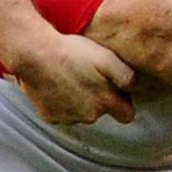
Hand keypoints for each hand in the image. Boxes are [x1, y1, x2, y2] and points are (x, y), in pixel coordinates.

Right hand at [8, 33, 137, 124]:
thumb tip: (136, 88)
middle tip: (88, 76)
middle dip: (98, 99)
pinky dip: (61, 102)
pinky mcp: (50, 116)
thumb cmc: (72, 52)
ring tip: (70, 78)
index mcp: (105, 103)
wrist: (35, 53)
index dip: (124, 103)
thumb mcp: (107, 58)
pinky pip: (61, 113)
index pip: (127, 116)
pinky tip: (57, 84)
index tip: (117, 91)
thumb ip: (127, 76)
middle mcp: (88, 116)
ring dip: (79, 100)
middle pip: (101, 113)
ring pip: (80, 113)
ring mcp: (67, 119)